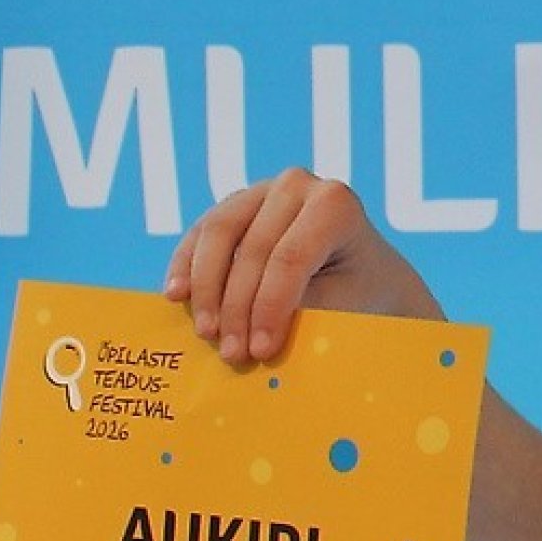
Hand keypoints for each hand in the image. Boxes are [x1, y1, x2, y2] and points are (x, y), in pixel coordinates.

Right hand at [162, 169, 440, 368]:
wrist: (364, 276)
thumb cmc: (359, 295)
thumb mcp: (343, 306)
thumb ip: (298, 313)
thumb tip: (249, 338)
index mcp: (336, 205)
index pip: (291, 258)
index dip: (269, 306)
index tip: (260, 351)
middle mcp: (298, 186)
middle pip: (252, 247)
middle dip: (237, 307)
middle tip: (232, 353)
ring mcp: (262, 190)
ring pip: (218, 233)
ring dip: (207, 288)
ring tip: (206, 334)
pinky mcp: (234, 205)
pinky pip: (201, 233)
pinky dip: (186, 266)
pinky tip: (177, 297)